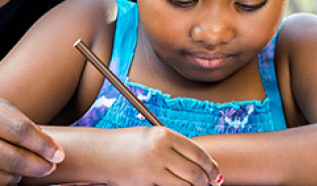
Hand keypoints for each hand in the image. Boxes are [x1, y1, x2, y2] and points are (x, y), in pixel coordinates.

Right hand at [0, 91, 64, 184]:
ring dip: (20, 177)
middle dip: (38, 166)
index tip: (59, 154)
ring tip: (25, 168)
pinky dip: (2, 185)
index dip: (43, 144)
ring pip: (1, 179)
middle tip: (51, 167)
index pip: (18, 130)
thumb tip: (46, 142)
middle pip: (11, 158)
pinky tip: (6, 176)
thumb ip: (13, 117)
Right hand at [97, 126, 221, 185]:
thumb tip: (202, 164)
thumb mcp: (152, 137)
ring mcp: (153, 168)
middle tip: (209, 184)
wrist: (100, 153)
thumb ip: (174, 147)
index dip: (211, 165)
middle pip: (195, 172)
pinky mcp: (146, 183)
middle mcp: (160, 150)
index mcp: (164, 134)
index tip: (216, 173)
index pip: (198, 152)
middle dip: (206, 181)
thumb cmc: (127, 145)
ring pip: (186, 185)